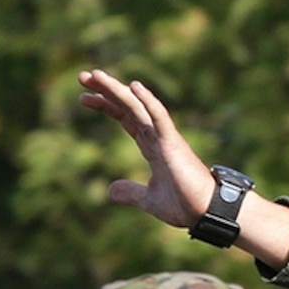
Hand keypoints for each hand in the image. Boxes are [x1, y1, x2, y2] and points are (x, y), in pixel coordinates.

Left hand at [78, 69, 213, 228]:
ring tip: (95, 75)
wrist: (206, 213)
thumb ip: (130, 192)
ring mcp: (166, 138)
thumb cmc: (185, 205)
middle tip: (83, 76)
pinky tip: (134, 87)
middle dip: (106, 91)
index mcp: (153, 147)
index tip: (84, 98)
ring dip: (116, 90)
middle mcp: (158, 137)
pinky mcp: (173, 144)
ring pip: (138, 107)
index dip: (106, 106)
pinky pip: (159, 118)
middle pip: (128, 106)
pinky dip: (147, 102)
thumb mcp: (149, 200)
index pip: (126, 118)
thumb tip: (110, 190)